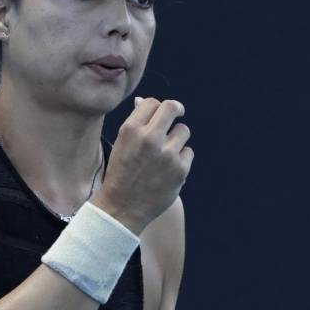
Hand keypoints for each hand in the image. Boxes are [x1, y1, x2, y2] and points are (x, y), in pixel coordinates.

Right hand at [90, 96, 192, 234]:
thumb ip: (136, 123)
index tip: (160, 112)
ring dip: (177, 138)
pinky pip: (188, 152)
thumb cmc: (121, 174)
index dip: (157, 107)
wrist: (122, 208)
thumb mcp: (121, 145)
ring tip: (166, 152)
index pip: (152, 102)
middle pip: (172, 108)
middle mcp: (149, 139)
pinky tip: (169, 168)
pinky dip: (181, 158)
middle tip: (177, 112)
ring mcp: (166, 154)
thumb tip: (145, 101)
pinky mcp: (180, 169)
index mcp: (131, 130)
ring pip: (183, 131)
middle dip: (176, 109)